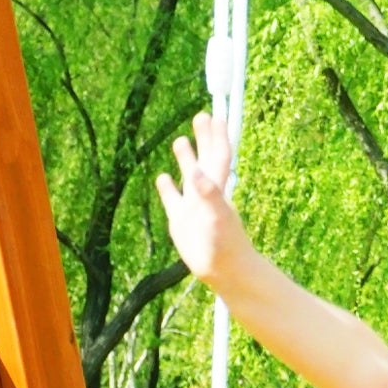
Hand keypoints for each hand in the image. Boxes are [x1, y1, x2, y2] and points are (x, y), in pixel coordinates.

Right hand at [156, 112, 256, 293]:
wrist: (224, 272)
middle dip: (203, 138)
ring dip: (185, 158)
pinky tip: (162, 178)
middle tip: (200, 115)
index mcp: (216, 187)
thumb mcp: (217, 216)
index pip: (218, 155)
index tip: (215, 116)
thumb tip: (196, 173)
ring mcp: (192, 206)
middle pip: (205, 159)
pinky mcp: (181, 221)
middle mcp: (205, 193)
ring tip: (179, 140)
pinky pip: (173, 199)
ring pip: (188, 176)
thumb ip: (208, 194)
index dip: (217, 136)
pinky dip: (167, 187)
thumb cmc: (225, 245)